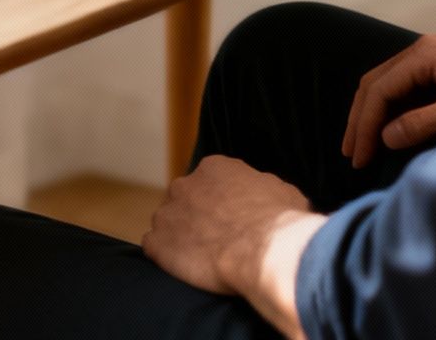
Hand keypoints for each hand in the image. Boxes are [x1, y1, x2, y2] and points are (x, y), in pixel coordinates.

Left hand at [144, 156, 322, 321]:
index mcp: (214, 168)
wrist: (263, 250)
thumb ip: (262, 188)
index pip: (208, 181)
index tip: (229, 218)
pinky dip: (165, 256)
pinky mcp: (156, 243)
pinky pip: (154, 247)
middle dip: (195, 216)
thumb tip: (265, 195)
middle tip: (214, 237)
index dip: (218, 202)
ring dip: (179, 237)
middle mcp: (184, 184)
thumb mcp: (282, 192)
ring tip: (200, 257)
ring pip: (167, 223)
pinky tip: (185, 267)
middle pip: (184, 199)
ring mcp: (166, 213)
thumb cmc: (279, 221)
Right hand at [341, 34, 435, 167]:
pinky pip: (402, 88)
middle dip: (359, 120)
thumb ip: (423, 123)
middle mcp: (421, 51)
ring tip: (360, 147)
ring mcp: (428, 58)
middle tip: (351, 155)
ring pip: (385, 84)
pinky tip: (385, 132)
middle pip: (374, 83)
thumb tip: (386, 138)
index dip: (365, 126)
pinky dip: (388, 111)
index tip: (360, 159)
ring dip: (370, 115)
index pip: (380, 90)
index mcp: (423, 55)